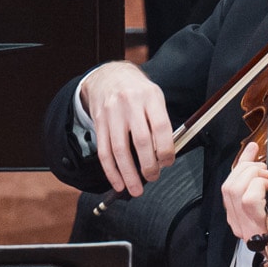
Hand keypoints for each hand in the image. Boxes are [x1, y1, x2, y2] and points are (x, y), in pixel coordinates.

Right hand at [80, 62, 176, 196]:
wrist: (109, 76)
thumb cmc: (138, 92)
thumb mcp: (155, 98)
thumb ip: (161, 124)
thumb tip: (164, 158)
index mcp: (150, 97)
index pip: (161, 127)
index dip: (166, 149)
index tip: (168, 163)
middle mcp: (130, 104)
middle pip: (140, 141)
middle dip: (148, 165)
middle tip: (153, 177)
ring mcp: (112, 113)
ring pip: (119, 150)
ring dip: (128, 174)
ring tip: (135, 190)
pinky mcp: (99, 123)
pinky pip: (104, 151)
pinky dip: (111, 171)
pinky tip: (117, 183)